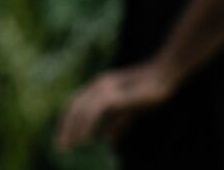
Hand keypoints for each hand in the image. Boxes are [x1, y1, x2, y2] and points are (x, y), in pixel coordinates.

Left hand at [55, 61, 179, 150]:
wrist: (163, 77)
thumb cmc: (148, 92)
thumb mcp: (129, 110)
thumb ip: (117, 122)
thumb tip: (107, 138)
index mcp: (98, 86)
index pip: (75, 104)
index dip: (68, 121)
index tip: (64, 138)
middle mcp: (97, 85)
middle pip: (73, 107)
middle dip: (65, 127)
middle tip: (60, 147)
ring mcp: (104, 88)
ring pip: (81, 110)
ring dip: (72, 129)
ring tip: (69, 146)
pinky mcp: (113, 94)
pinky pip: (94, 111)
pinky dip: (86, 125)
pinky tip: (84, 139)